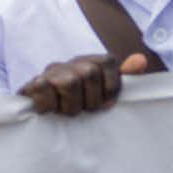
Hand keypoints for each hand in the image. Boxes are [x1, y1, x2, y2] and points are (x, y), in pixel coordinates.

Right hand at [21, 52, 150, 115]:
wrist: (39, 112)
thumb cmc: (77, 108)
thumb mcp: (102, 95)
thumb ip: (122, 77)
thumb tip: (140, 60)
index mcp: (90, 63)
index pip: (108, 62)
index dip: (111, 86)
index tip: (107, 104)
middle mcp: (71, 63)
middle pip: (90, 73)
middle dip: (90, 100)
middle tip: (84, 110)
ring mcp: (51, 72)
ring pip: (70, 82)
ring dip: (70, 106)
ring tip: (65, 112)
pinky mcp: (32, 84)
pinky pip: (44, 89)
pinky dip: (48, 105)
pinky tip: (47, 110)